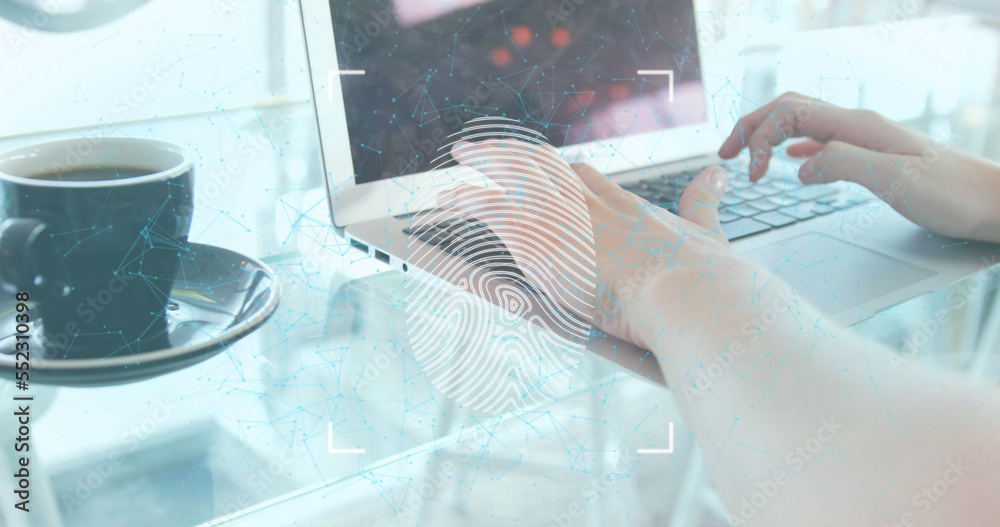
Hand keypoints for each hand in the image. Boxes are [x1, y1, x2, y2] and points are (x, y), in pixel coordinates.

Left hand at [439, 139, 746, 350]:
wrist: (681, 290)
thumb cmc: (701, 276)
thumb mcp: (708, 231)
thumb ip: (705, 202)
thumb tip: (719, 173)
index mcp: (625, 206)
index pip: (585, 177)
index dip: (563, 170)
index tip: (551, 165)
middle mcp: (590, 204)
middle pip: (545, 167)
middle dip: (517, 156)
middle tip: (493, 149)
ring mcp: (562, 218)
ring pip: (513, 178)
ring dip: (485, 164)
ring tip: (463, 155)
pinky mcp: (540, 237)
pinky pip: (492, 209)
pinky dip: (469, 199)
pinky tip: (450, 195)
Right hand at [719, 91, 999, 242]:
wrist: (993, 201)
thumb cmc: (952, 193)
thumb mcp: (895, 181)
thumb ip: (844, 164)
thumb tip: (800, 165)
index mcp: (857, 126)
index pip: (789, 112)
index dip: (760, 136)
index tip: (752, 175)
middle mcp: (857, 125)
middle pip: (790, 109)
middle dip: (752, 127)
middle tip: (725, 154)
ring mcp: (864, 139)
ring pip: (802, 122)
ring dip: (769, 135)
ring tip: (747, 157)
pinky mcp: (872, 155)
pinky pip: (821, 139)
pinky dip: (794, 146)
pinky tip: (793, 161)